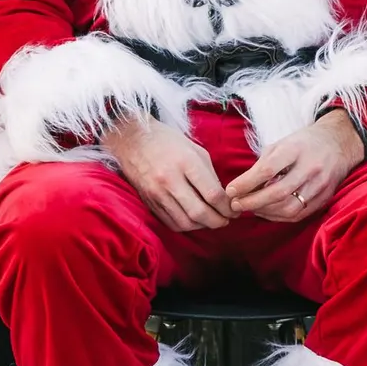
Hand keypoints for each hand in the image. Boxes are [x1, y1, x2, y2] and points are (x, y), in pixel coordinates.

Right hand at [100, 114, 233, 230]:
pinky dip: (186, 225)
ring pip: (186, 222)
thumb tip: (222, 199)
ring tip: (212, 220)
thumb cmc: (167, 141)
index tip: (234, 208)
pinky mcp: (149, 202)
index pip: (212, 194)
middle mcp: (169, 180)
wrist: (132, 139)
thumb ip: (210, 175)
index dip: (227, 206)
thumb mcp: (195, 150)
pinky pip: (171, 222)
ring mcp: (157, 193)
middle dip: (219, 221)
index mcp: (185, 162)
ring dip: (203, 226)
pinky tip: (194, 220)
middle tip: (227, 219)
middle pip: (200, 213)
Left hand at [224, 110, 364, 221]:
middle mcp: (310, 167)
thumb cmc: (302, 143)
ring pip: (289, 207)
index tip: (230, 191)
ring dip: (264, 212)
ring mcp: (320, 185)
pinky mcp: (324, 198)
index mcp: (296, 149)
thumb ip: (262, 165)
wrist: (338, 144)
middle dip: (252, 202)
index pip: (267, 170)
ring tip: (250, 208)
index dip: (246, 183)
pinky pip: (298, 214)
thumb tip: (240, 188)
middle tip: (235, 205)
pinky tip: (266, 211)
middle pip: (278, 192)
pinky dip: (278, 216)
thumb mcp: (280, 144)